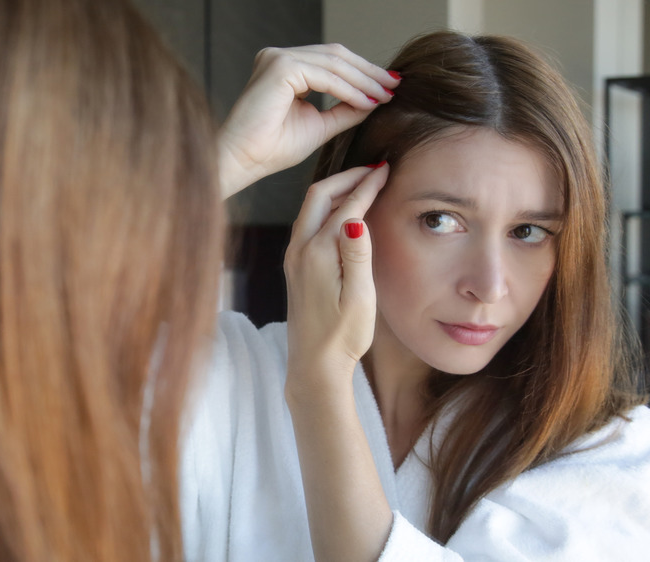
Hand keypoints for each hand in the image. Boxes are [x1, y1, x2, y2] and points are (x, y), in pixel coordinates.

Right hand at [218, 44, 398, 198]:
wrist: (243, 161)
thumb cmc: (271, 149)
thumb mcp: (319, 126)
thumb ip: (344, 110)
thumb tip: (374, 100)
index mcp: (284, 68)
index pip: (332, 62)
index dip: (363, 73)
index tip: (389, 88)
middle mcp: (278, 57)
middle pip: (336, 56)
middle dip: (369, 72)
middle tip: (395, 85)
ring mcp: (277, 58)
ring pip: (334, 63)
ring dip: (364, 80)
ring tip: (385, 95)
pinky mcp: (280, 68)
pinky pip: (325, 76)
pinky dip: (349, 89)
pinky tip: (367, 102)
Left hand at [283, 164, 387, 395]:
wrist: (314, 363)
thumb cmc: (342, 335)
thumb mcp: (359, 297)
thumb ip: (357, 255)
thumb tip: (355, 217)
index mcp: (317, 253)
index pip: (345, 206)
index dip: (367, 184)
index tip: (387, 168)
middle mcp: (299, 250)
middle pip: (318, 195)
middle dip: (346, 177)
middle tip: (374, 169)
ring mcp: (293, 257)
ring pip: (310, 208)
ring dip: (335, 191)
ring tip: (362, 183)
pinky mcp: (294, 266)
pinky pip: (308, 223)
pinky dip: (327, 207)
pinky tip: (343, 211)